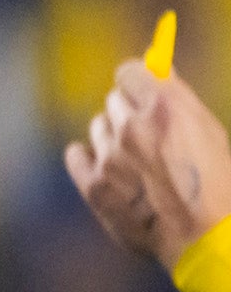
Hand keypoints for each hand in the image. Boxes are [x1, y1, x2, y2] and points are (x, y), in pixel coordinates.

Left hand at [68, 60, 230, 266]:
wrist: (202, 232)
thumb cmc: (213, 177)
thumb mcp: (204, 124)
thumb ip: (174, 94)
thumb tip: (154, 59)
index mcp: (162, 105)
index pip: (129, 72)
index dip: (136, 80)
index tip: (142, 88)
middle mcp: (130, 128)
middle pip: (114, 101)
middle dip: (128, 109)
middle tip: (144, 127)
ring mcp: (109, 159)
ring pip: (98, 128)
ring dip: (111, 134)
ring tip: (133, 153)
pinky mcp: (94, 187)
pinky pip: (76, 157)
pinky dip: (82, 155)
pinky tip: (89, 156)